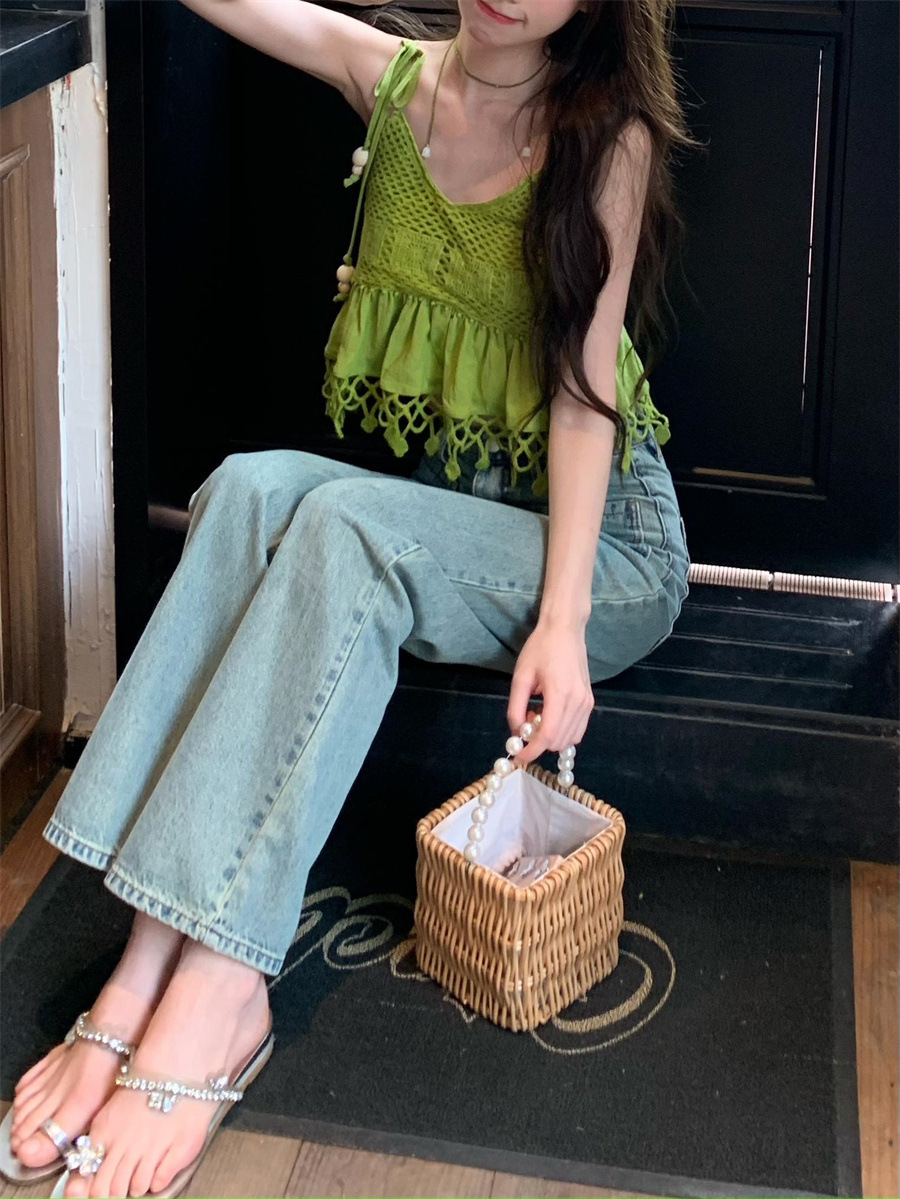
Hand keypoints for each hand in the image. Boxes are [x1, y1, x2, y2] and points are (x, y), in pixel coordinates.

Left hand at [506, 617, 594, 766]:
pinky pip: (577, 730)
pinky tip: (549, 715)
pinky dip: (561, 732)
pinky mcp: (590, 702)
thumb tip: (517, 733)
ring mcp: (587, 703)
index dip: (532, 751)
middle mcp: (578, 702)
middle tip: (525, 722)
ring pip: (569, 739)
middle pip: (558, 741)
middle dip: (538, 741)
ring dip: (550, 737)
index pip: (548, 736)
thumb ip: (516, 708)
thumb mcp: (521, 676)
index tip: (518, 757)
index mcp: (560, 694)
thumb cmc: (540, 649)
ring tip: (536, 715)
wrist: (565, 630)